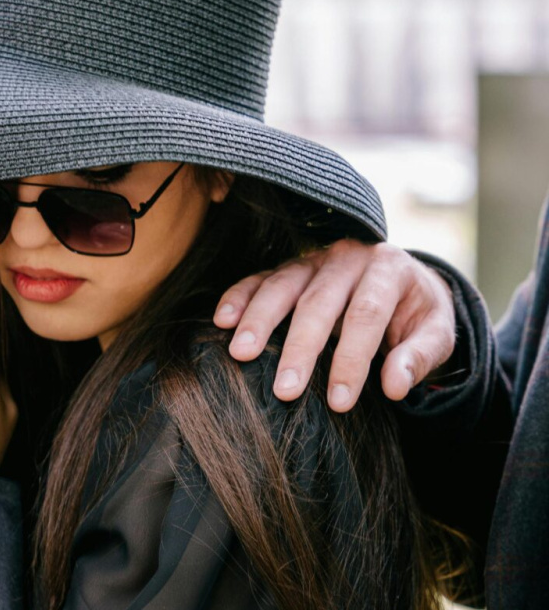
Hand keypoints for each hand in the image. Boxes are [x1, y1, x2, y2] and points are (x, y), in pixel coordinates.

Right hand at [213, 240, 455, 411]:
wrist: (406, 282)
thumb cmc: (417, 315)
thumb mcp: (437, 333)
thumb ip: (420, 357)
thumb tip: (395, 386)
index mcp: (390, 269)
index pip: (366, 315)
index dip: (351, 360)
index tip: (338, 402)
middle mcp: (348, 257)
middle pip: (319, 302)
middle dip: (300, 347)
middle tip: (284, 389)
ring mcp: (314, 259)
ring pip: (283, 285)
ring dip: (259, 320)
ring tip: (240, 353)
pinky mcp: (290, 267)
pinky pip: (260, 278)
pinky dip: (239, 296)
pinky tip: (223, 320)